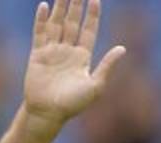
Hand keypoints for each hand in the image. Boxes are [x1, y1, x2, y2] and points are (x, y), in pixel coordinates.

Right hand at [23, 0, 125, 130]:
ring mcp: (52, 51)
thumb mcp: (95, 86)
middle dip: (76, 5)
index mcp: (82, 57)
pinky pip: (40, 33)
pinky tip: (44, 6)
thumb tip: (123, 48)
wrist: (48, 114)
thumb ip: (107, 65)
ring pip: (57, 24)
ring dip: (60, 8)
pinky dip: (41, 20)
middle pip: (73, 23)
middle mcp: (68, 51)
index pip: (89, 30)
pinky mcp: (37, 55)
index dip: (92, 15)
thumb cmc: (73, 104)